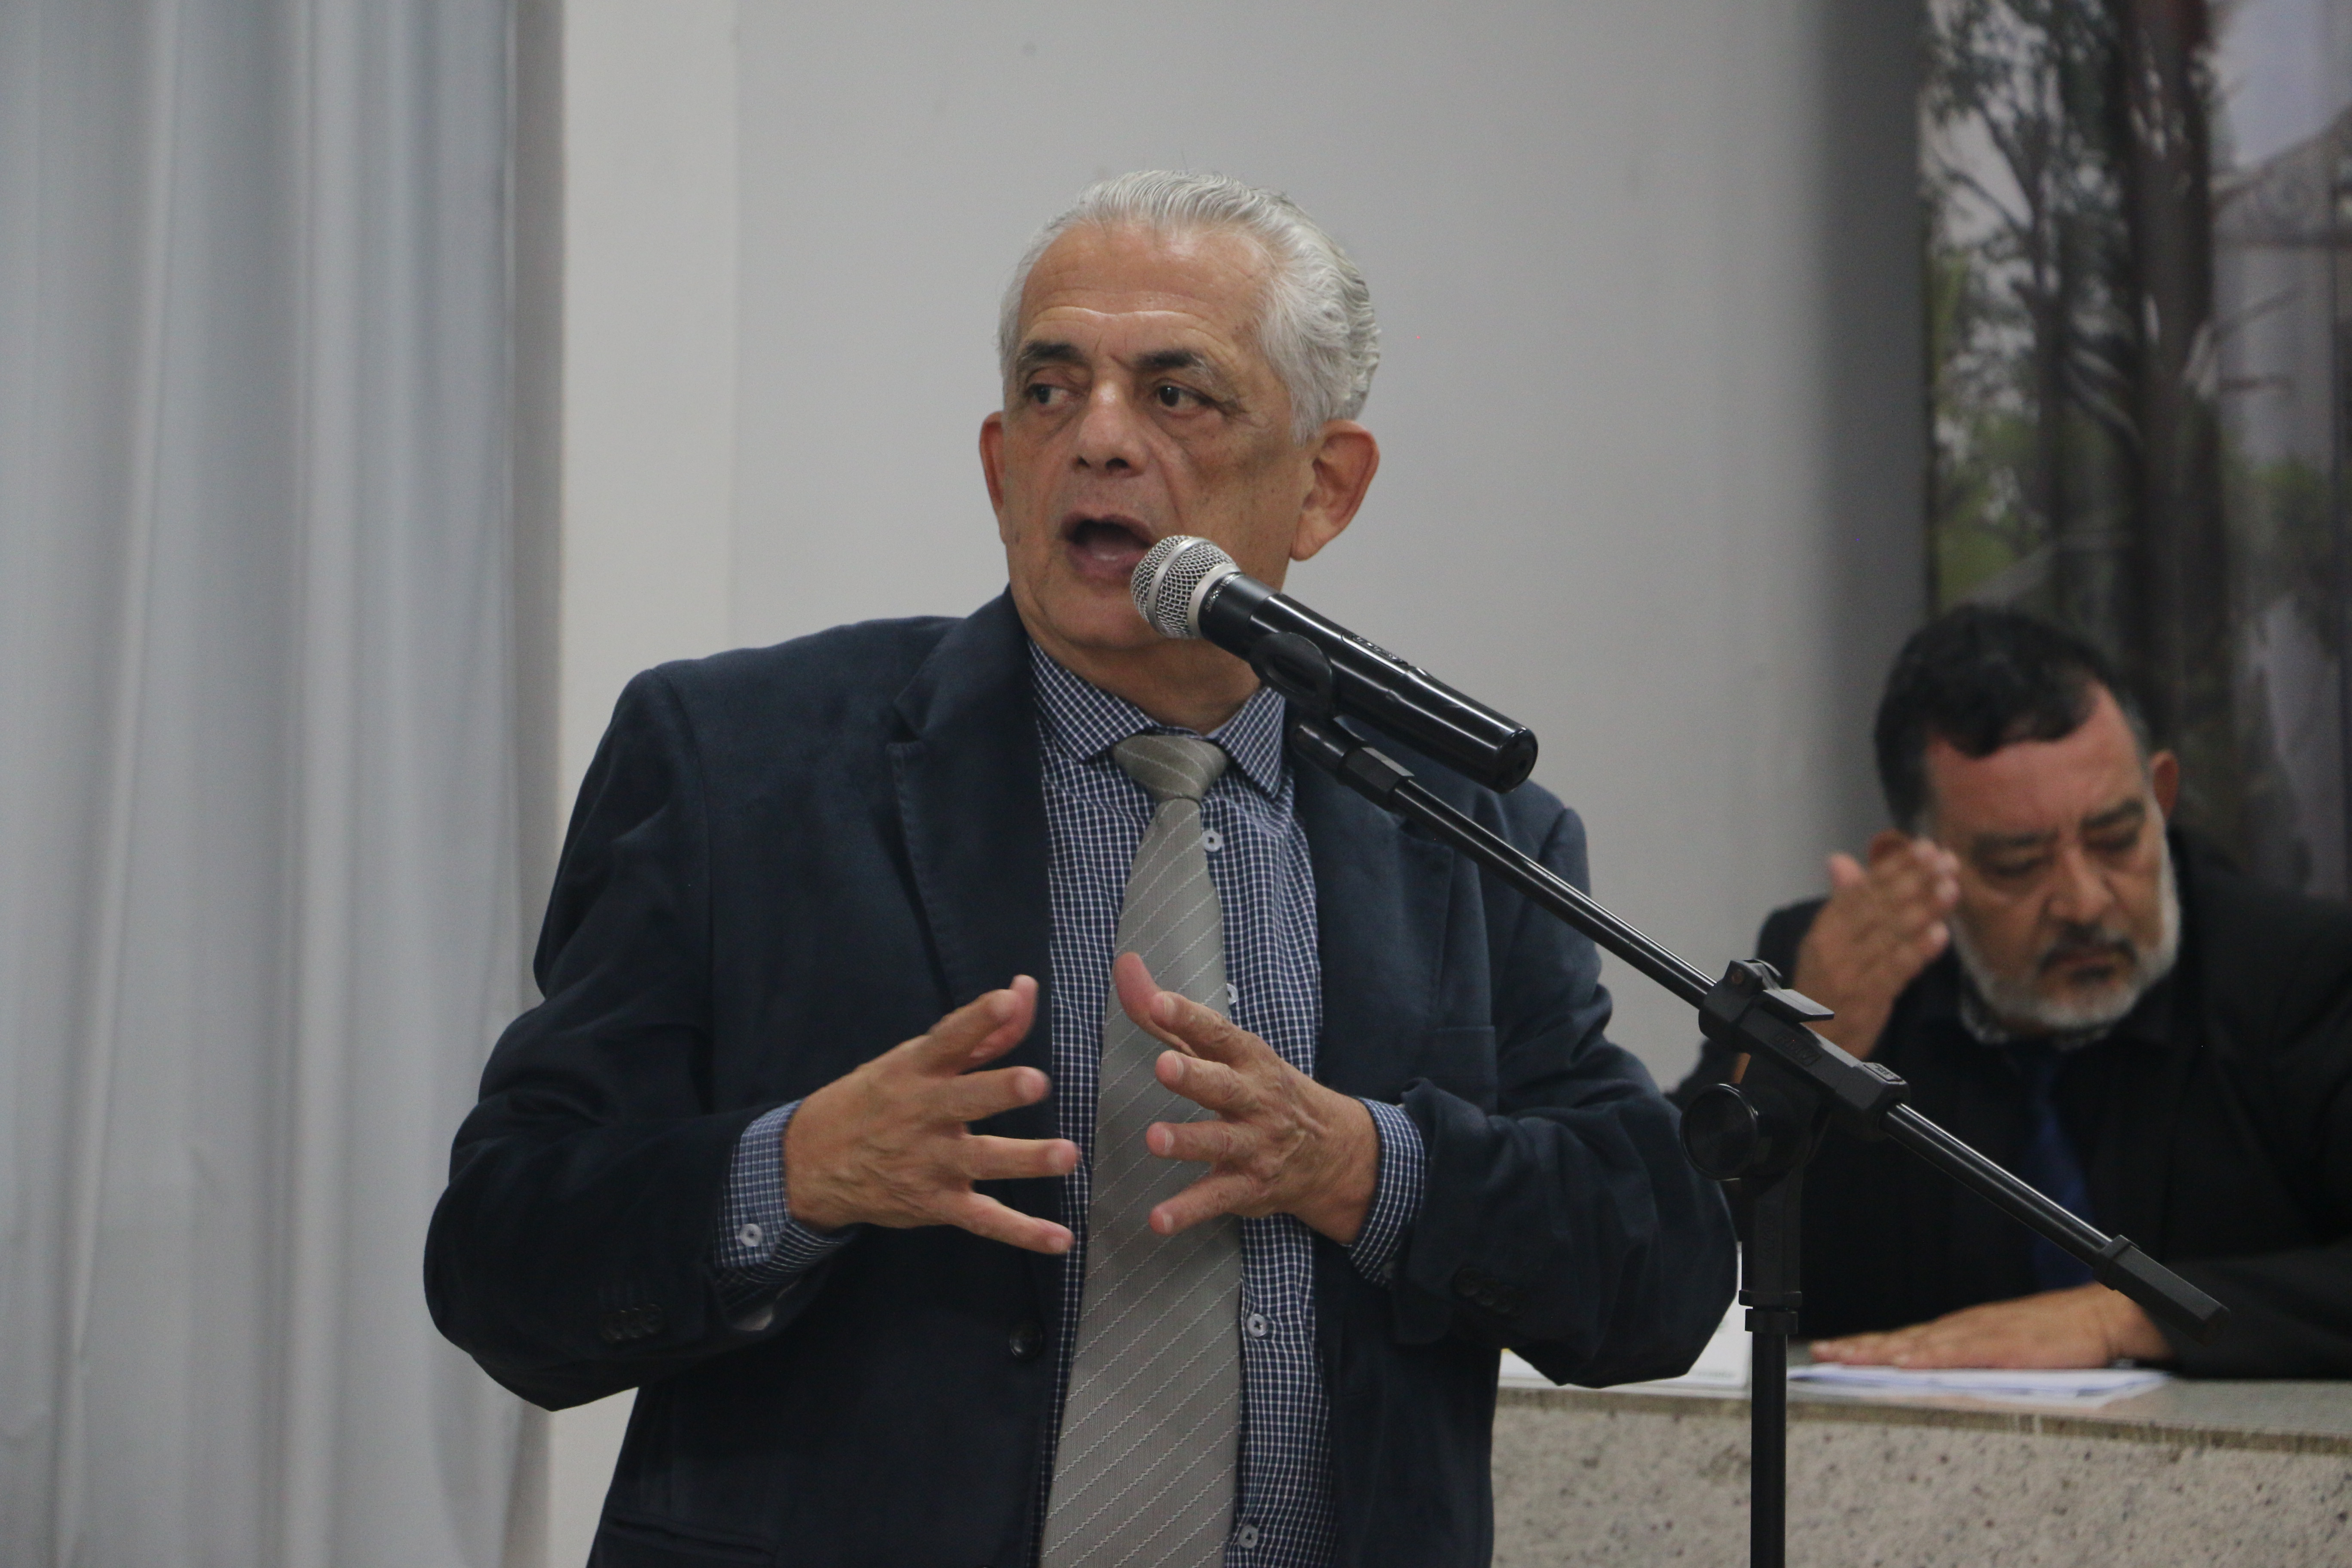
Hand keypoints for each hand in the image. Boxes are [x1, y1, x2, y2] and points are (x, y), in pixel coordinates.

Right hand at [783, 977, 1078, 1253]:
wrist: (811, 1163)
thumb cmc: (878, 1099)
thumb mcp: (915, 1059)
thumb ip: (979, 1030)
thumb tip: (1025, 988)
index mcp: (916, 1070)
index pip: (948, 1038)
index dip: (978, 1018)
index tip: (1007, 999)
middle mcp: (923, 1113)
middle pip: (965, 1099)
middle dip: (999, 1090)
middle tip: (1035, 1081)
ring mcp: (929, 1162)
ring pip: (981, 1161)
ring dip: (1024, 1159)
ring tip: (1066, 1155)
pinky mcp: (936, 1203)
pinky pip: (984, 1221)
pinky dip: (1023, 1232)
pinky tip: (1061, 1239)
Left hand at [1112, 953, 1379, 1244]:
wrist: (1328, 1150)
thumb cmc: (1257, 1088)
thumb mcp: (1223, 1050)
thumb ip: (1168, 1015)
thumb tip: (1124, 964)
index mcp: (1247, 1059)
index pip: (1217, 1033)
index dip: (1188, 1015)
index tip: (1158, 1002)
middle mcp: (1254, 1100)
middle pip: (1223, 1085)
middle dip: (1195, 1076)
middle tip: (1165, 1066)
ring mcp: (1253, 1145)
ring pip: (1219, 1143)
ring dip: (1188, 1141)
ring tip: (1154, 1139)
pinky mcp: (1247, 1187)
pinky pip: (1215, 1200)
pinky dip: (1187, 1211)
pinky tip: (1158, 1220)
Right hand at [1785, 834, 1960, 1060]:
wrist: (1808, 1044)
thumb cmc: (1825, 988)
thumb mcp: (1826, 942)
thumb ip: (1841, 902)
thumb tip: (1839, 859)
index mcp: (1825, 929)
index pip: (1860, 890)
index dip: (1893, 867)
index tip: (1924, 847)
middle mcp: (1833, 947)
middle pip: (1877, 908)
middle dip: (1914, 881)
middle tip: (1946, 861)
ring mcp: (1849, 973)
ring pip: (1889, 935)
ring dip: (1922, 910)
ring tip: (1950, 888)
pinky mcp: (1866, 1000)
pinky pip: (1894, 972)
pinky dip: (1917, 953)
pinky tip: (1939, 935)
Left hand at [1808, 1285, 2172, 1368]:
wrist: (2098, 1318)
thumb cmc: (2054, 1337)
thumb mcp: (2002, 1350)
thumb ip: (1969, 1363)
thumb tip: (1933, 1378)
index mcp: (1961, 1333)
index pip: (1903, 1342)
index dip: (1866, 1348)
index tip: (1832, 1353)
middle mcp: (1963, 1330)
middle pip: (1901, 1341)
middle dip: (1860, 1349)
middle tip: (1823, 1354)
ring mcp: (1982, 1335)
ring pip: (1920, 1345)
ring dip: (1882, 1352)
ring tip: (1849, 1358)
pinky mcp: (2004, 1345)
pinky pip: (1960, 1353)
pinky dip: (1930, 1358)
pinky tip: (1906, 1362)